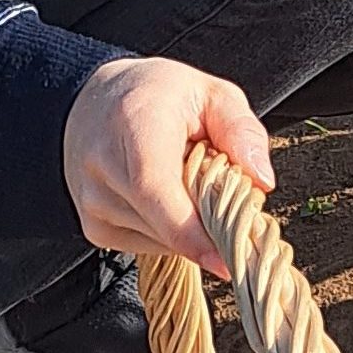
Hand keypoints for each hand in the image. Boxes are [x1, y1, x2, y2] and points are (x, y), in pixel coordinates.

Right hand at [63, 56, 271, 275]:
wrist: (97, 103)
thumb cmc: (158, 96)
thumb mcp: (212, 94)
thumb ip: (242, 131)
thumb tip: (262, 181)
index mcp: (135, 124)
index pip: (155, 189)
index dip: (190, 231)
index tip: (226, 258)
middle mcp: (103, 164)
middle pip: (161, 222)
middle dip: (207, 227)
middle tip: (234, 208)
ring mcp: (91, 200)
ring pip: (157, 239)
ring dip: (189, 228)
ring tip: (192, 187)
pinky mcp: (94, 227)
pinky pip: (144, 246)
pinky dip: (169, 233)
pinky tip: (171, 200)